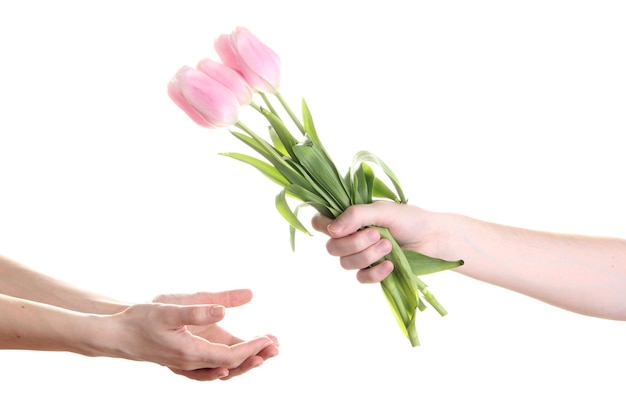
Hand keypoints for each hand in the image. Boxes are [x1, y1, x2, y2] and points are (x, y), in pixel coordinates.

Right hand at [97, 289, 277, 381]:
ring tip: (266, 350)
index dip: (252, 347)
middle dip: (255, 356)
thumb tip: (226, 310)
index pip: (230, 355)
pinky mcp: (183, 361)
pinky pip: (211, 369)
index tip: (270, 338)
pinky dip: (228, 365)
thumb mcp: (171, 308)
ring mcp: (186, 365)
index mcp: (191, 352)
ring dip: (245, 361)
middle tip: (276, 346)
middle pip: (230, 366)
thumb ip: (199, 309)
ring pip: (222, 369)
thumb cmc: (140, 319)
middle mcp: (191, 363)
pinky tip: (238, 359)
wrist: (115, 333)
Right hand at [312, 201, 434, 282]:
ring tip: (389, 246)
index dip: (323, 227)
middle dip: (354, 243)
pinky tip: (389, 266)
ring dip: (367, 255)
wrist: (433, 239)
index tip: (340, 229)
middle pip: (332, 247)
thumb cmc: (409, 219)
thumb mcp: (382, 210)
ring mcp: (360, 256)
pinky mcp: (371, 272)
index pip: (320, 222)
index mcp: (349, 218)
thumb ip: (356, 215)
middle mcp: (350, 237)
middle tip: (377, 234)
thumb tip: (332, 230)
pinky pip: (361, 278)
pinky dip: (375, 273)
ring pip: (345, 263)